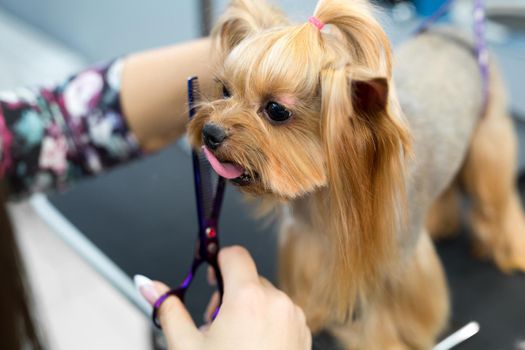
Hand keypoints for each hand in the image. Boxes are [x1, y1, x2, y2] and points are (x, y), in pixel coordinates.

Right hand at [134, 246, 311, 349]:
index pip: (234, 254)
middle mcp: (276, 302)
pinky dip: (268, 321)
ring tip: (236, 341)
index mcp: (248, 298)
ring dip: (249, 309)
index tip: (211, 279)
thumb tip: (147, 285)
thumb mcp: (187, 346)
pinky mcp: (303, 332)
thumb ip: (167, 307)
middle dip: (230, 294)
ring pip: (266, 296)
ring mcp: (293, 317)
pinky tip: (254, 347)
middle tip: (216, 324)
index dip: (218, 261)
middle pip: (249, 278)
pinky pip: (282, 312)